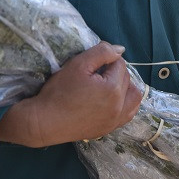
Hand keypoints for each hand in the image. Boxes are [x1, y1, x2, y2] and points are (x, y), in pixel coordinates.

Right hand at [0, 42, 143, 147]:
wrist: (45, 122)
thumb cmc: (59, 91)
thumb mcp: (78, 64)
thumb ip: (102, 52)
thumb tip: (120, 49)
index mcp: (113, 89)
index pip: (120, 64)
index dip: (106, 60)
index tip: (91, 64)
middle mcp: (120, 107)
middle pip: (127, 79)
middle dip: (114, 71)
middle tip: (95, 73)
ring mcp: (115, 121)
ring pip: (133, 97)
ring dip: (125, 87)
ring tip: (108, 84)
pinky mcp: (109, 129)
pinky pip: (128, 113)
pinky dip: (125, 103)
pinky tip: (112, 99)